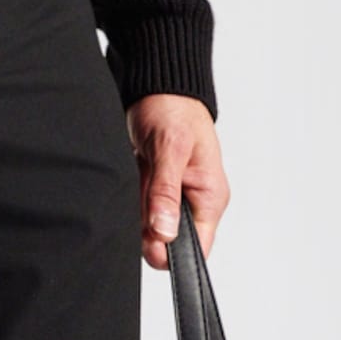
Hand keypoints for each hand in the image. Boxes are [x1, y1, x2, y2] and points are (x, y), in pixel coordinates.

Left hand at [128, 94, 227, 269]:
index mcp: (210, 197)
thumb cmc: (175, 109)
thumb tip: (164, 232)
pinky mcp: (155, 192)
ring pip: (149, 226)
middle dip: (147, 225)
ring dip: (137, 207)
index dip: (173, 251)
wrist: (158, 88)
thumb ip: (166, 192)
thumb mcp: (171, 148)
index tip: (150, 238)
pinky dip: (131, 197)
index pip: (198, 247)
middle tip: (141, 190)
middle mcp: (194, 202)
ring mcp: (173, 198)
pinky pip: (138, 209)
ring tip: (140, 174)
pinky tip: (134, 175)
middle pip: (168, 240)